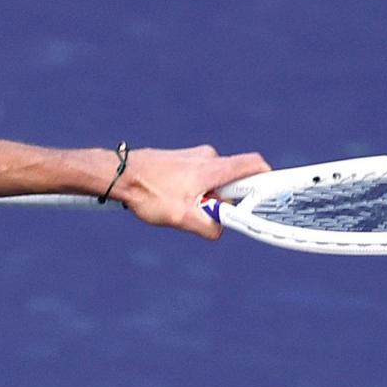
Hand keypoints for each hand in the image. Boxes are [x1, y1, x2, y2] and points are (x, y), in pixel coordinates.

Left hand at [112, 145, 269, 237]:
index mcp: (214, 167)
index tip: (267, 198)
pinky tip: (174, 200)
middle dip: (227, 199)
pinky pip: (200, 177)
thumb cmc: (149, 192)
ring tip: (183, 207)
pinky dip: (195, 191)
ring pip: (215, 180)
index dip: (267, 181)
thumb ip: (208, 226)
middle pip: (234, 178)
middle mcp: (208, 156)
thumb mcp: (181, 217)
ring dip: (207, 196)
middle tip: (207, 212)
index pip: (255, 165)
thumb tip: (221, 230)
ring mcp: (195, 156)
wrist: (119, 174)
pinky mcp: (183, 160)